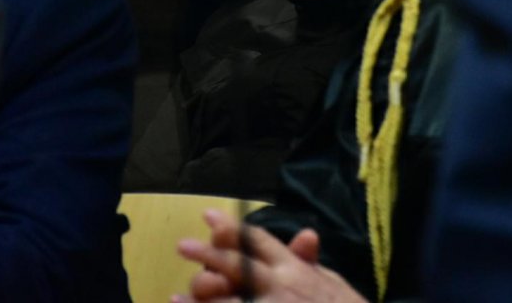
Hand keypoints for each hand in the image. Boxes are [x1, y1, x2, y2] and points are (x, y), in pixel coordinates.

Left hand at [173, 209, 368, 302]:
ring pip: (231, 302)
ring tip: (176, 298)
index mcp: (296, 271)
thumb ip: (312, 263)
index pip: (260, 242)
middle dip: (210, 254)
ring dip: (202, 300)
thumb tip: (307, 235)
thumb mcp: (335, 286)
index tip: (209, 216)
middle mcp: (281, 287)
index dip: (233, 228)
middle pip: (239, 265)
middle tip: (183, 246)